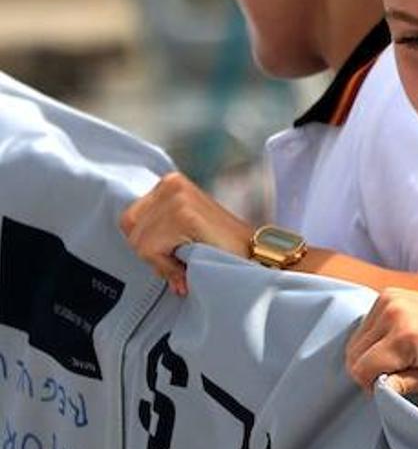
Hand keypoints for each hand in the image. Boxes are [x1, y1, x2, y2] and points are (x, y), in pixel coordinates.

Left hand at [120, 172, 253, 295]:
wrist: (256, 257)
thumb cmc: (225, 248)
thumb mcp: (184, 230)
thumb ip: (158, 228)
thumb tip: (134, 242)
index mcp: (170, 182)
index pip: (130, 218)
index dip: (147, 242)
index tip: (172, 251)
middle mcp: (171, 183)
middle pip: (130, 227)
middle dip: (152, 251)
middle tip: (180, 258)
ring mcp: (176, 197)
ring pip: (140, 241)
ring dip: (162, 260)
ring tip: (187, 260)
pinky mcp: (182, 214)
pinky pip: (152, 249)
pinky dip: (168, 266)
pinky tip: (190, 262)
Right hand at [346, 287, 417, 396]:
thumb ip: (404, 384)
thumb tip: (378, 389)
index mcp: (405, 337)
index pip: (361, 369)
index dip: (373, 386)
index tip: (393, 388)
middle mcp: (392, 313)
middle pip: (353, 353)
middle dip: (369, 370)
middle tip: (397, 377)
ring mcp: (390, 299)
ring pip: (357, 338)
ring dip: (370, 353)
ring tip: (400, 359)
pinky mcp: (391, 293)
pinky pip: (366, 323)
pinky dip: (374, 337)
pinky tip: (398, 343)